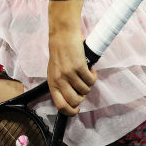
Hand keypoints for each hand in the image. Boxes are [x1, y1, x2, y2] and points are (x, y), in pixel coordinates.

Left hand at [47, 0, 94, 116]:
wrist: (62, 34)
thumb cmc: (60, 52)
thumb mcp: (55, 70)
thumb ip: (61, 84)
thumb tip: (73, 98)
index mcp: (52, 82)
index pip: (60, 105)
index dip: (70, 111)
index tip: (77, 109)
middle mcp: (59, 79)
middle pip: (75, 101)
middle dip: (83, 96)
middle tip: (83, 85)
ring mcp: (69, 74)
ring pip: (86, 90)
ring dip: (89, 83)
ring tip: (85, 72)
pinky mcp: (79, 67)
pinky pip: (91, 80)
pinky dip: (93, 75)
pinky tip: (89, 67)